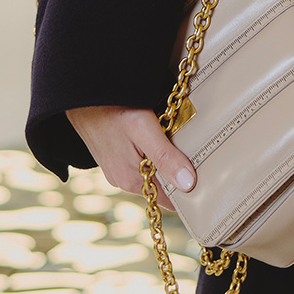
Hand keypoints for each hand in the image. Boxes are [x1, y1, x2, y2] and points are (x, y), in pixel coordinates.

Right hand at [66, 104, 195, 210]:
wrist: (82, 94)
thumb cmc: (112, 107)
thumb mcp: (143, 129)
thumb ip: (165, 156)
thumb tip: (188, 184)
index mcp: (131, 178)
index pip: (167, 199)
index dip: (189, 195)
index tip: (211, 188)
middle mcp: (123, 179)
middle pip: (160, 185)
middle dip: (181, 176)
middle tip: (206, 161)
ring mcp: (117, 168)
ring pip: (151, 172)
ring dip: (167, 163)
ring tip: (188, 149)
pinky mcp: (114, 157)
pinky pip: (140, 161)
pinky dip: (153, 154)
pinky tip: (162, 140)